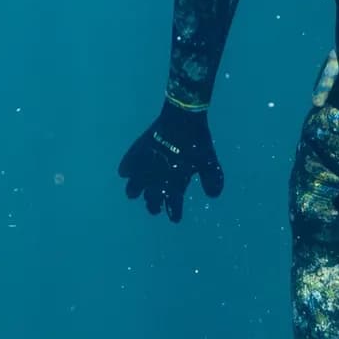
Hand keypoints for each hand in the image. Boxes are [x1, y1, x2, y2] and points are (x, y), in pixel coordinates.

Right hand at [118, 100, 223, 221]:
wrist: (182, 120)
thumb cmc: (197, 142)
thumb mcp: (210, 163)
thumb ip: (212, 180)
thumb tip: (213, 196)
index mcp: (175, 185)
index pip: (173, 208)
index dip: (174, 214)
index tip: (175, 218)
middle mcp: (156, 182)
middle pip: (152, 203)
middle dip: (154, 207)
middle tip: (156, 207)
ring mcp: (143, 169)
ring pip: (133, 190)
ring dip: (136, 192)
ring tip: (137, 192)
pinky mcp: (135, 156)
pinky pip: (125, 169)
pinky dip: (127, 171)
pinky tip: (129, 171)